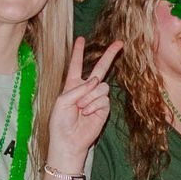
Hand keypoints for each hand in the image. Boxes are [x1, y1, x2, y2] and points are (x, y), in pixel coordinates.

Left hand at [46, 39, 120, 169]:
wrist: (69, 140)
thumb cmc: (60, 122)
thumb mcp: (62, 101)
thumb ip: (78, 88)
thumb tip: (97, 81)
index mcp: (73, 85)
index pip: (76, 65)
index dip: (78, 52)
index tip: (81, 38)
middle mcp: (87, 89)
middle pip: (100, 68)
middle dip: (110, 55)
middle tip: (120, 43)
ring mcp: (97, 98)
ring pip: (101, 86)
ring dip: (89, 97)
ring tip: (81, 109)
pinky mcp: (104, 108)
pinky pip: (103, 99)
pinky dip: (94, 106)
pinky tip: (87, 113)